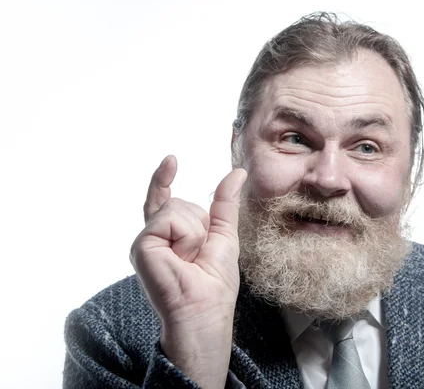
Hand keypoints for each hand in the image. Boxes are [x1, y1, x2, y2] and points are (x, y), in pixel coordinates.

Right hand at [130, 155, 246, 388]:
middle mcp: (154, 237)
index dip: (163, 179)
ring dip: (195, 232)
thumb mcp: (224, 234)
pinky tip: (181, 257)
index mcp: (170, 236)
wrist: (205, 308)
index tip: (171, 159)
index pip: (163, 200)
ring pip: (176, 207)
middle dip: (200, 224)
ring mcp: (146, 241)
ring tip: (190, 259)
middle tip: (198, 255)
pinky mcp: (142, 245)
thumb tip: (238, 172)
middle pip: (180, 202)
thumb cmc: (215, 282)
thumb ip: (225, 203)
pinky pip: (169, 218)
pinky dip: (185, 235)